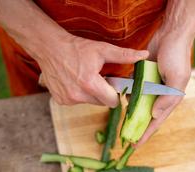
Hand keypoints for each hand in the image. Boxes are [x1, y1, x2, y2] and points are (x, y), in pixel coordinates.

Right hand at [33, 35, 147, 106]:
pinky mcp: (60, 101)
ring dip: (92, 93)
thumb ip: (124, 55)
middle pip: (102, 103)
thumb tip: (144, 55)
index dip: (116, 93)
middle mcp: (77, 95)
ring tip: (86, 78)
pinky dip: (80, 94)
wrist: (50, 48)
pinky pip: (78, 102)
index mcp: (89, 84)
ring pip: (90, 102)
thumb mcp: (102, 50)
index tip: (114, 85)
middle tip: (99, 78)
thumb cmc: (77, 48)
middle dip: (104, 93)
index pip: (112, 101)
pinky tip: (75, 81)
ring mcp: (67, 100)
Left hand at [134, 30, 191, 146]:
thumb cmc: (177, 56)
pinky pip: (136, 87)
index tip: (135, 145)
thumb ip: (168, 98)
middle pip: (147, 114)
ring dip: (132, 109)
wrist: (171, 35)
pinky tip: (124, 96)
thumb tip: (155, 115)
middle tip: (125, 137)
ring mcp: (152, 85)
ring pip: (140, 102)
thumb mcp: (176, 78)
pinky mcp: (145, 75)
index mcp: (171, 97)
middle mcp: (161, 93)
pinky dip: (130, 92)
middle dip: (137, 126)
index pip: (157, 120)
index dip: (147, 133)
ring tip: (122, 119)